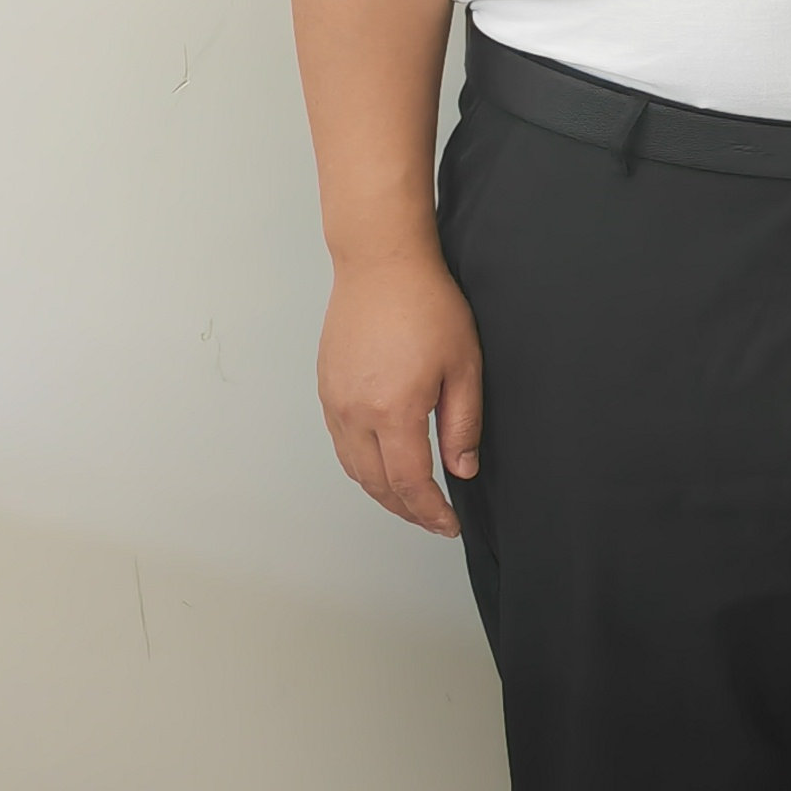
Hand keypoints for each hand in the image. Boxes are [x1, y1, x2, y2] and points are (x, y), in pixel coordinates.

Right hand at [317, 247, 483, 537]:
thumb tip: (460, 470)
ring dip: (382, 492)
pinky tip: (384, 466)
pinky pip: (341, 444)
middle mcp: (355, 413)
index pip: (410, 482)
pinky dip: (362, 466)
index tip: (449, 524)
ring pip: (354, 468)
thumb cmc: (429, 306)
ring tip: (412, 502)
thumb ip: (462, 424)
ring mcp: (335, 402)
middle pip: (377, 483)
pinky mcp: (327, 390)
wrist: (381, 266)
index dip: (430, 511)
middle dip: (406, 509)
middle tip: (434, 520)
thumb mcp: (464, 366)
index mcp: (394, 411)